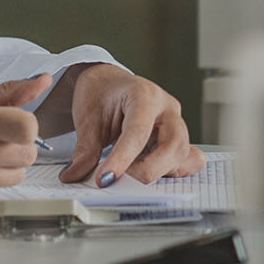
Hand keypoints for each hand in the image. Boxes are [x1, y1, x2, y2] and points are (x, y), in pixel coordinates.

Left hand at [59, 64, 203, 187]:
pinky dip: (173, 172)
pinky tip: (149, 170)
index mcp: (145, 95)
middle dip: (148, 170)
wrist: (109, 83)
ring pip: (182, 154)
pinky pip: (189, 160)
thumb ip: (85, 150)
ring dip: (158, 172)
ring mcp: (177, 124)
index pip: (138, 132)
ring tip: (130, 172)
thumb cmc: (102, 95)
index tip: (104, 179)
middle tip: (121, 180)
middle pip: (173, 145)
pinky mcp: (179, 139)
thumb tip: (75, 176)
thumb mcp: (88, 119)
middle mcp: (167, 109)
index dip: (122, 160)